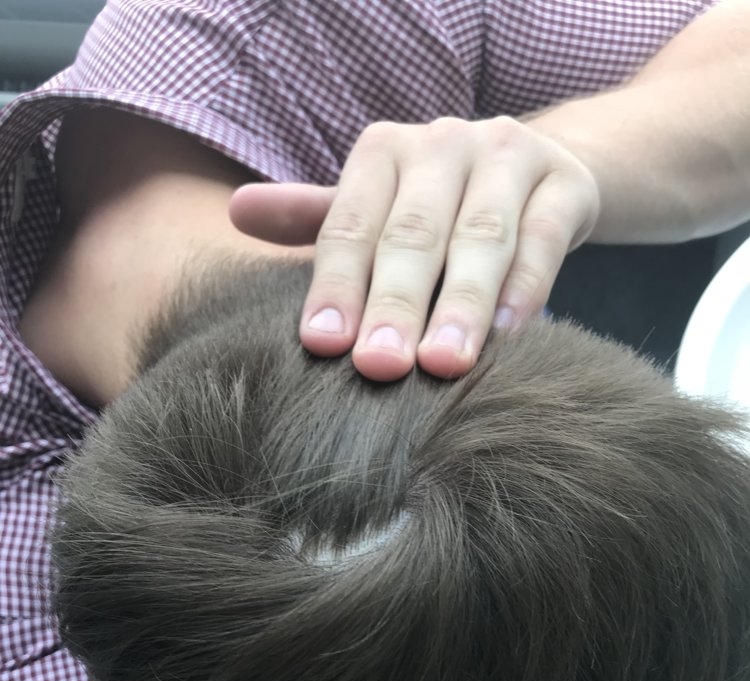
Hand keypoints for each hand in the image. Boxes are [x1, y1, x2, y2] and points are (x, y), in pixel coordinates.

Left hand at [229, 116, 599, 380]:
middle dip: (394, 304)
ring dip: (460, 305)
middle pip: (411, 234)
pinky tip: (507, 336)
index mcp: (383, 151)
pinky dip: (524, 288)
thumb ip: (314, 218)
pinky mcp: (566, 182)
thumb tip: (236, 212)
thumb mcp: (376, 208)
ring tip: (442, 365)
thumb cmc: (439, 208)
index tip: (323, 345)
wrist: (544, 173)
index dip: (336, 285)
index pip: (350, 225)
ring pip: (479, 237)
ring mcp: (508, 155)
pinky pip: (543, 238)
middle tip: (378, 366)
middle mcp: (442, 143)